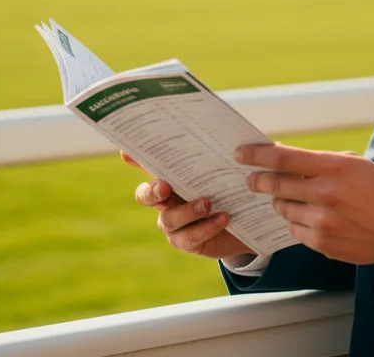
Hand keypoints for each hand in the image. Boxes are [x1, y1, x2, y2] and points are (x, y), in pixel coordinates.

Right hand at [121, 151, 250, 259]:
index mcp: (171, 178)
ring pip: (169, 219)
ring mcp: (173, 223)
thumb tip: (221, 131)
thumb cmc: (230, 189)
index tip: (126, 152)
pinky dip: (206, 227)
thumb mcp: (224, 171)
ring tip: (208, 203)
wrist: (246, 222)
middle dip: (152, 191)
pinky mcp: (186, 241)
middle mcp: (165, 201)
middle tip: (164, 187)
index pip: (149, 166)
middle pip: (145, 196)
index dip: (136, 160)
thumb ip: (213, 158)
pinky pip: (189, 237)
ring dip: (188, 211)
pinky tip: (222, 218)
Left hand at [236, 143, 373, 265]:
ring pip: (282, 209)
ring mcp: (322, 221)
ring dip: (282, 202)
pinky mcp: (321, 242)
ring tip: (296, 199)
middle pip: (275, 185)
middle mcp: (325, 193)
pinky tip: (311, 218)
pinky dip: (297, 221)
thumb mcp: (354, 165)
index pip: (284, 158)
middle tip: (251, 179)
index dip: (258, 154)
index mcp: (335, 167)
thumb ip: (319, 162)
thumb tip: (284, 157)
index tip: (241, 152)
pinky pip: (294, 229)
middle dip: (258, 181)